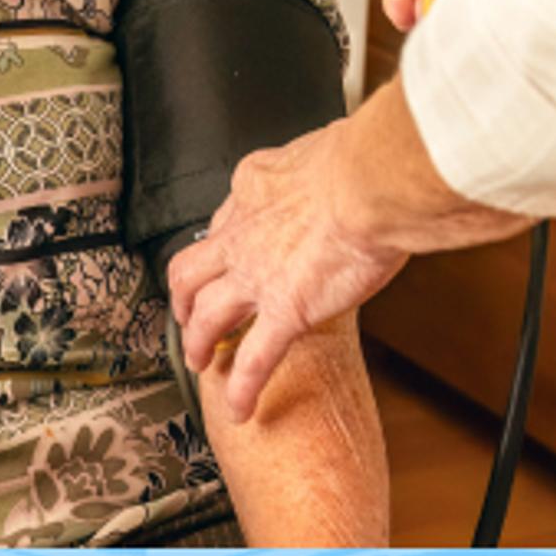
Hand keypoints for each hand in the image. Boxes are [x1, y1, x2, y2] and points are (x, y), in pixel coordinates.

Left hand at [165, 78, 534, 421]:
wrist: (371, 181)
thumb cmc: (364, 160)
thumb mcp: (332, 147)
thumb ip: (329, 162)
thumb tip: (353, 157)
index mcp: (255, 187)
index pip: (223, 219)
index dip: (219, 242)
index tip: (225, 251)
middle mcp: (245, 233)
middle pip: (190, 272)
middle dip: (184, 298)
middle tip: (187, 315)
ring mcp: (258, 276)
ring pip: (206, 318)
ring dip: (199, 344)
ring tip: (201, 364)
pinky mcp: (283, 312)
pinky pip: (253, 359)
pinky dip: (242, 389)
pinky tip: (241, 408)